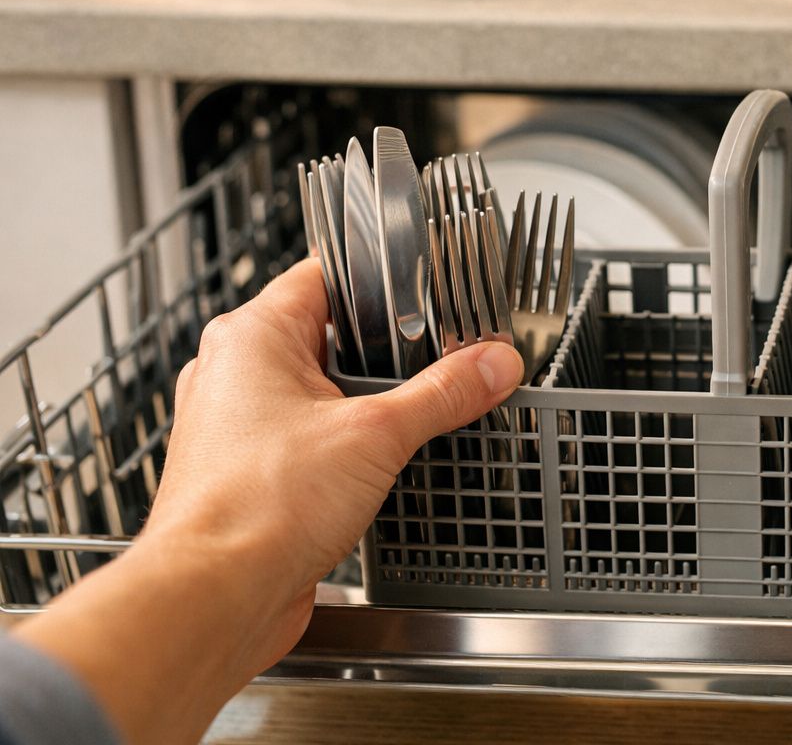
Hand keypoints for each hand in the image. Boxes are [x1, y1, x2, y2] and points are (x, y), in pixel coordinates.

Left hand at [18, 259, 522, 743]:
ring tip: (410, 416)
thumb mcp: (378, 434)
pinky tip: (377, 467)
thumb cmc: (256, 508)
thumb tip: (492, 364)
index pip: (324, 276)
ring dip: (362, 407)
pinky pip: (306, 441)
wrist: (215, 599)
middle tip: (434, 360)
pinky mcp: (248, 475)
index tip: (426, 290)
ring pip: (317, 393)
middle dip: (382, 353)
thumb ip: (443, 393)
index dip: (379, 280)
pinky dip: (342, 449)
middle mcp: (232, 374)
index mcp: (252, 337)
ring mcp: (236, 427)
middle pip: (326, 337)